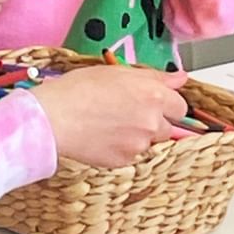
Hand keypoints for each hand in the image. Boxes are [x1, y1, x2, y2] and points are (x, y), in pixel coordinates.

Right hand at [30, 65, 189, 167]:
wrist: (53, 117)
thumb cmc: (79, 90)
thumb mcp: (118, 72)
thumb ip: (155, 76)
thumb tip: (179, 78)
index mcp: (154, 96)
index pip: (180, 107)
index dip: (167, 104)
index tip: (154, 103)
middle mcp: (152, 122)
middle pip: (167, 128)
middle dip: (154, 122)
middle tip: (127, 113)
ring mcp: (138, 145)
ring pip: (147, 143)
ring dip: (136, 136)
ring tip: (109, 124)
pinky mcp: (123, 161)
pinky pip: (130, 156)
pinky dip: (120, 148)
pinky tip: (102, 136)